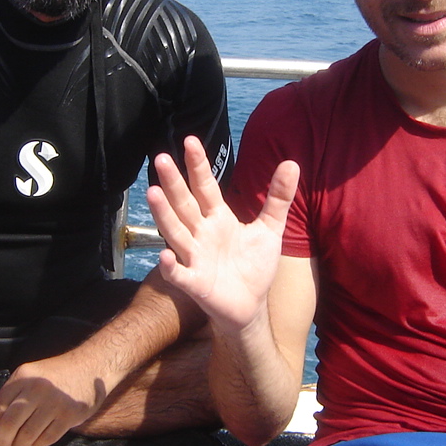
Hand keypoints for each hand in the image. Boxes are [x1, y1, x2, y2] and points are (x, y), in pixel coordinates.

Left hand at [0, 356, 103, 445]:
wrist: (90, 367)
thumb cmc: (56, 376)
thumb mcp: (31, 377)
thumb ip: (13, 398)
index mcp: (22, 377)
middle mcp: (37, 388)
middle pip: (10, 423)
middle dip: (2, 442)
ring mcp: (54, 402)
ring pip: (28, 434)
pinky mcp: (69, 415)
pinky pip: (47, 438)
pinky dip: (38, 444)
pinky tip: (36, 442)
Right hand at [147, 136, 298, 335]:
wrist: (251, 306)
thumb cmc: (254, 266)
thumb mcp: (270, 229)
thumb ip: (278, 198)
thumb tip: (292, 163)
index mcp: (218, 218)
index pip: (205, 187)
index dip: (198, 165)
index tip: (190, 140)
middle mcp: (201, 234)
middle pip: (184, 204)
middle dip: (174, 182)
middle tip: (162, 157)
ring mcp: (195, 258)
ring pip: (175, 232)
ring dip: (164, 215)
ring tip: (153, 193)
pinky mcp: (195, 284)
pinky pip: (179, 274)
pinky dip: (171, 267)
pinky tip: (164, 256)